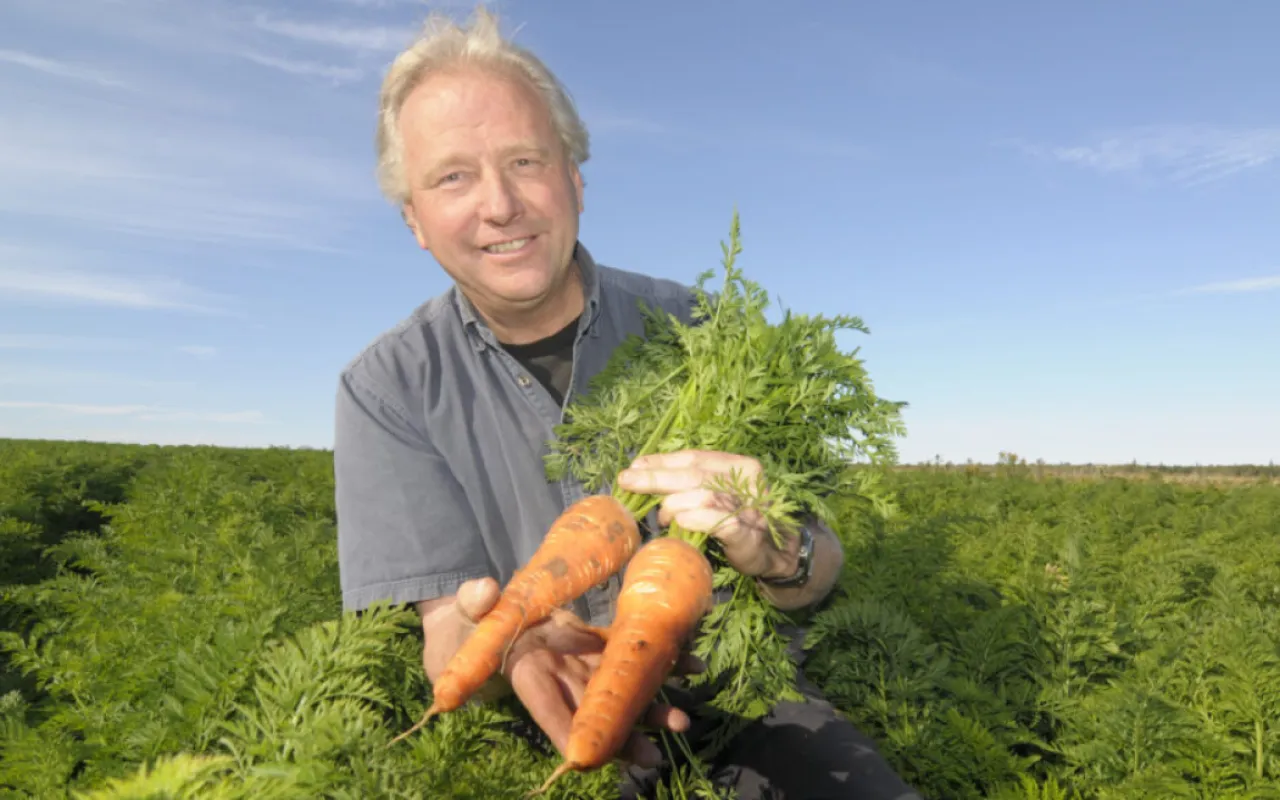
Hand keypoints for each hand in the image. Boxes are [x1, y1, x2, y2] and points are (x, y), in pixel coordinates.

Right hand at [440, 577, 702, 768]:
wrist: (484, 617)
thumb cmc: (468, 620)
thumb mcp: (466, 612)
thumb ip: (473, 603)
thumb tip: (482, 588)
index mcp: (525, 673)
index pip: (548, 709)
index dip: (568, 733)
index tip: (590, 757)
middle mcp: (559, 678)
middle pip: (594, 713)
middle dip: (624, 734)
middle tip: (653, 754)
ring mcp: (582, 665)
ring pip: (619, 691)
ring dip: (651, 707)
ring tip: (681, 720)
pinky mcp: (597, 647)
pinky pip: (631, 657)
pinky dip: (662, 662)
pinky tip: (693, 666)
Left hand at [616, 449, 801, 579]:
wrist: (774, 553)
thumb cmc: (739, 520)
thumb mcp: (718, 494)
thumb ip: (691, 482)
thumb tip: (644, 472)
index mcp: (739, 465)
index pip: (695, 457)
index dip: (662, 461)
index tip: (635, 466)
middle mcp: (746, 481)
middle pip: (694, 474)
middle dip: (656, 478)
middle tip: (628, 481)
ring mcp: (749, 507)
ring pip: (702, 495)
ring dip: (673, 504)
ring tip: (662, 516)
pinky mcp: (746, 533)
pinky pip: (715, 521)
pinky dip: (692, 519)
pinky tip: (678, 523)